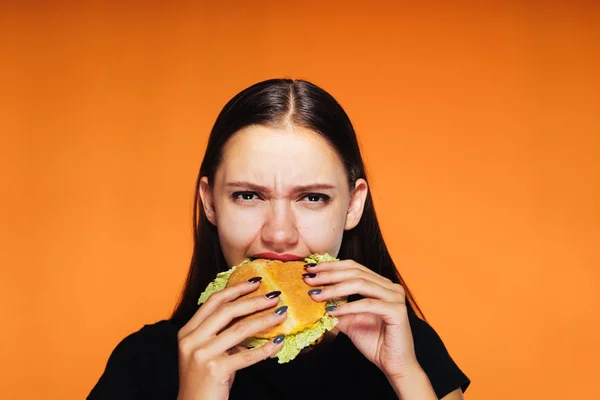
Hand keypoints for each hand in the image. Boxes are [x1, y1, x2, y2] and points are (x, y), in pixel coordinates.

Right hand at [176, 278, 287, 399]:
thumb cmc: (204, 381)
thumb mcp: (207, 352)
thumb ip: (221, 334)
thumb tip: (250, 317)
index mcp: (187, 332)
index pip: (213, 302)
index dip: (235, 289)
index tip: (254, 283)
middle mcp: (192, 340)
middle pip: (227, 311)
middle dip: (253, 301)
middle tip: (274, 296)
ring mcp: (202, 354)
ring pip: (239, 329)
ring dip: (264, 320)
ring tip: (281, 314)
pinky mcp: (215, 369)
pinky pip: (247, 355)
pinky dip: (265, 348)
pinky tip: (278, 342)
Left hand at [304, 260, 419, 379]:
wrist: (393, 364)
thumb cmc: (374, 342)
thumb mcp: (349, 321)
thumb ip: (336, 307)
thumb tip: (314, 296)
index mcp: (381, 284)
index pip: (353, 267)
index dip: (331, 266)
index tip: (311, 269)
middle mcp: (390, 287)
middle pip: (355, 272)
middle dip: (329, 275)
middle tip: (309, 279)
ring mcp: (395, 297)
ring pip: (360, 284)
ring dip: (334, 289)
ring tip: (316, 295)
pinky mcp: (397, 311)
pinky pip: (367, 304)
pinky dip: (348, 306)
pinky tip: (332, 311)